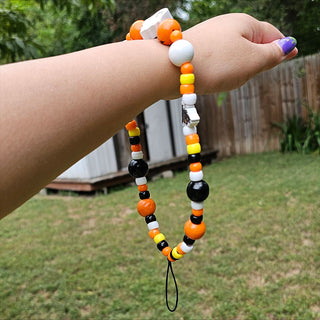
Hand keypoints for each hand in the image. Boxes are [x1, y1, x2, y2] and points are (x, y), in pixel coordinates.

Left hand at [183, 13, 297, 93]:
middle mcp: (226, 26)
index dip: (282, 46)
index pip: (271, 34)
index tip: (292, 53)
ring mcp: (210, 37)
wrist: (171, 68)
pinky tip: (214, 78)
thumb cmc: (215, 64)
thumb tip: (287, 46)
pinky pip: (217, 61)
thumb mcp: (252, 60)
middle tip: (254, 73)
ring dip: (236, 69)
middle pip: (251, 44)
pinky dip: (220, 71)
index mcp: (245, 23)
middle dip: (256, 60)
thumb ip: (272, 55)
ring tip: (227, 78)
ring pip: (233, 55)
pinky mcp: (197, 50)